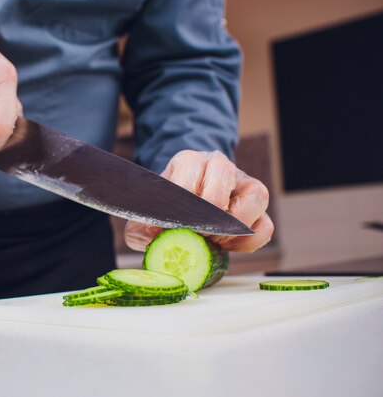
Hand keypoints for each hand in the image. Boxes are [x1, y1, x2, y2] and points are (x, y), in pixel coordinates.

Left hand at [125, 150, 273, 252]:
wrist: (182, 206)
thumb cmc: (165, 208)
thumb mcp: (147, 213)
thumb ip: (142, 224)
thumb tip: (154, 234)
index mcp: (189, 161)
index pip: (191, 167)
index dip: (184, 197)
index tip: (176, 221)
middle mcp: (219, 166)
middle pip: (224, 172)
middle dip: (210, 209)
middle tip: (198, 231)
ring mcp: (242, 185)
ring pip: (256, 195)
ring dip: (235, 225)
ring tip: (214, 240)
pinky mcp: (256, 209)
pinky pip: (265, 225)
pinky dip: (248, 242)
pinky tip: (227, 247)